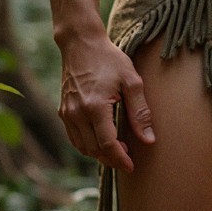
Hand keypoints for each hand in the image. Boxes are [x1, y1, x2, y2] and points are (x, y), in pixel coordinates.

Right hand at [58, 35, 154, 171]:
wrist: (81, 44)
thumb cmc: (109, 60)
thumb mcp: (131, 81)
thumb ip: (140, 112)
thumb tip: (148, 139)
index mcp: (95, 107)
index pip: (107, 144)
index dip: (120, 159)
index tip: (131, 166)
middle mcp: (77, 113)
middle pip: (93, 150)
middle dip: (111, 159)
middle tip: (128, 159)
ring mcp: (67, 113)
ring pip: (81, 147)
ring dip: (98, 154)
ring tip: (117, 151)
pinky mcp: (63, 111)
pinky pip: (74, 137)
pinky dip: (87, 145)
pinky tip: (101, 141)